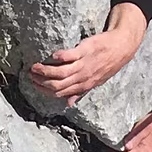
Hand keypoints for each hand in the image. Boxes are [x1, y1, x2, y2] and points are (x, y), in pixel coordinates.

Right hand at [27, 4, 146, 104]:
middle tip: (30, 75)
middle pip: (57, 85)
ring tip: (34, 66)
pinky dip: (59, 57)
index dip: (44, 90)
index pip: (59, 93)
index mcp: (83, 86)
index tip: (34, 84)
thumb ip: (80, 92)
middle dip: (41, 81)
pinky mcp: (85, 51)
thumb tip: (68, 103)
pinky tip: (52, 56)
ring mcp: (83, 65)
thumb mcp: (95, 82)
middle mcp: (82, 78)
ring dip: (45, 71)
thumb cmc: (107, 65)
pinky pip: (69, 57)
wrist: (121, 48)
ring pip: (60, 73)